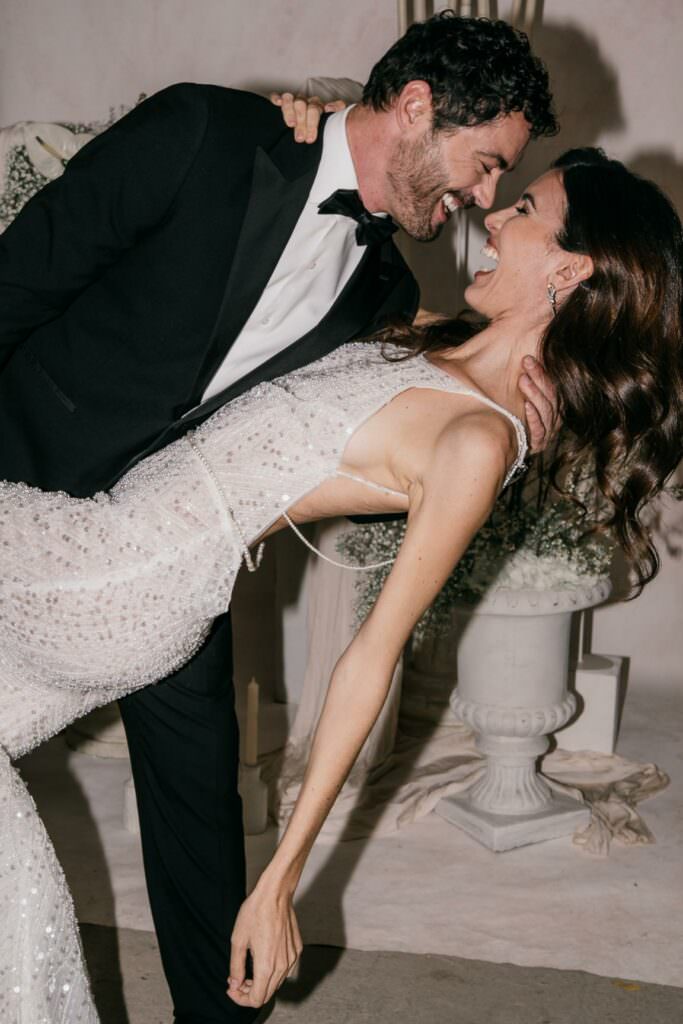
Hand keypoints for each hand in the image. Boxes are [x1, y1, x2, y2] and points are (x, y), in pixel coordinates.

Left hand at [227, 882, 302, 1008]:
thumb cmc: (256, 912)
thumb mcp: (238, 940)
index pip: (256, 999)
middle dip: (250, 992)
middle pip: (267, 994)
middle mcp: (282, 965)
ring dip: (262, 982)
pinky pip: (286, 970)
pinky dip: (274, 972)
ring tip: (249, 969)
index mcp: (266, 966)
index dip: (241, 999)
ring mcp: (292, 958)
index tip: (233, 988)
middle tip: (238, 980)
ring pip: (277, 983)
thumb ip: (236, 967)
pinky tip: (264, 958)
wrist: (275, 893)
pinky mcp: (297, 949)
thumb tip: (235, 984)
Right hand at [270, 92, 345, 142]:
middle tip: (300, 138)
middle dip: (301, 123)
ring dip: (289, 112)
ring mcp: (293, 101)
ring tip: (290, 125)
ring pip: (289, 99)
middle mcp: (305, 102)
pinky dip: (276, 98)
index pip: (314, 109)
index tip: (310, 138)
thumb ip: (336, 111)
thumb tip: (330, 107)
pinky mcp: (282, 103)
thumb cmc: (322, 127)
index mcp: (316, 105)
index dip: (312, 124)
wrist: (310, 133)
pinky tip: (277, 103)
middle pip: (301, 105)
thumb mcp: (332, 121)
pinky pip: (277, 96)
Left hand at [518, 355, 558, 453]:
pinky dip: (533, 418)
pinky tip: (526, 406)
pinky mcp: (538, 444)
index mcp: (553, 405)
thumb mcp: (522, 397)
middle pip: (551, 395)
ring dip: (534, 394)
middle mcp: (554, 418)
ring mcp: (548, 432)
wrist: (507, 447)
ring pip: (546, 411)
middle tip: (526, 362)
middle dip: (539, 377)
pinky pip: (539, 430)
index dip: (542, 371)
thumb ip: (525, 380)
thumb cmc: (514, 418)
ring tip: (523, 380)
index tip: (528, 358)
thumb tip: (521, 357)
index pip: (552, 385)